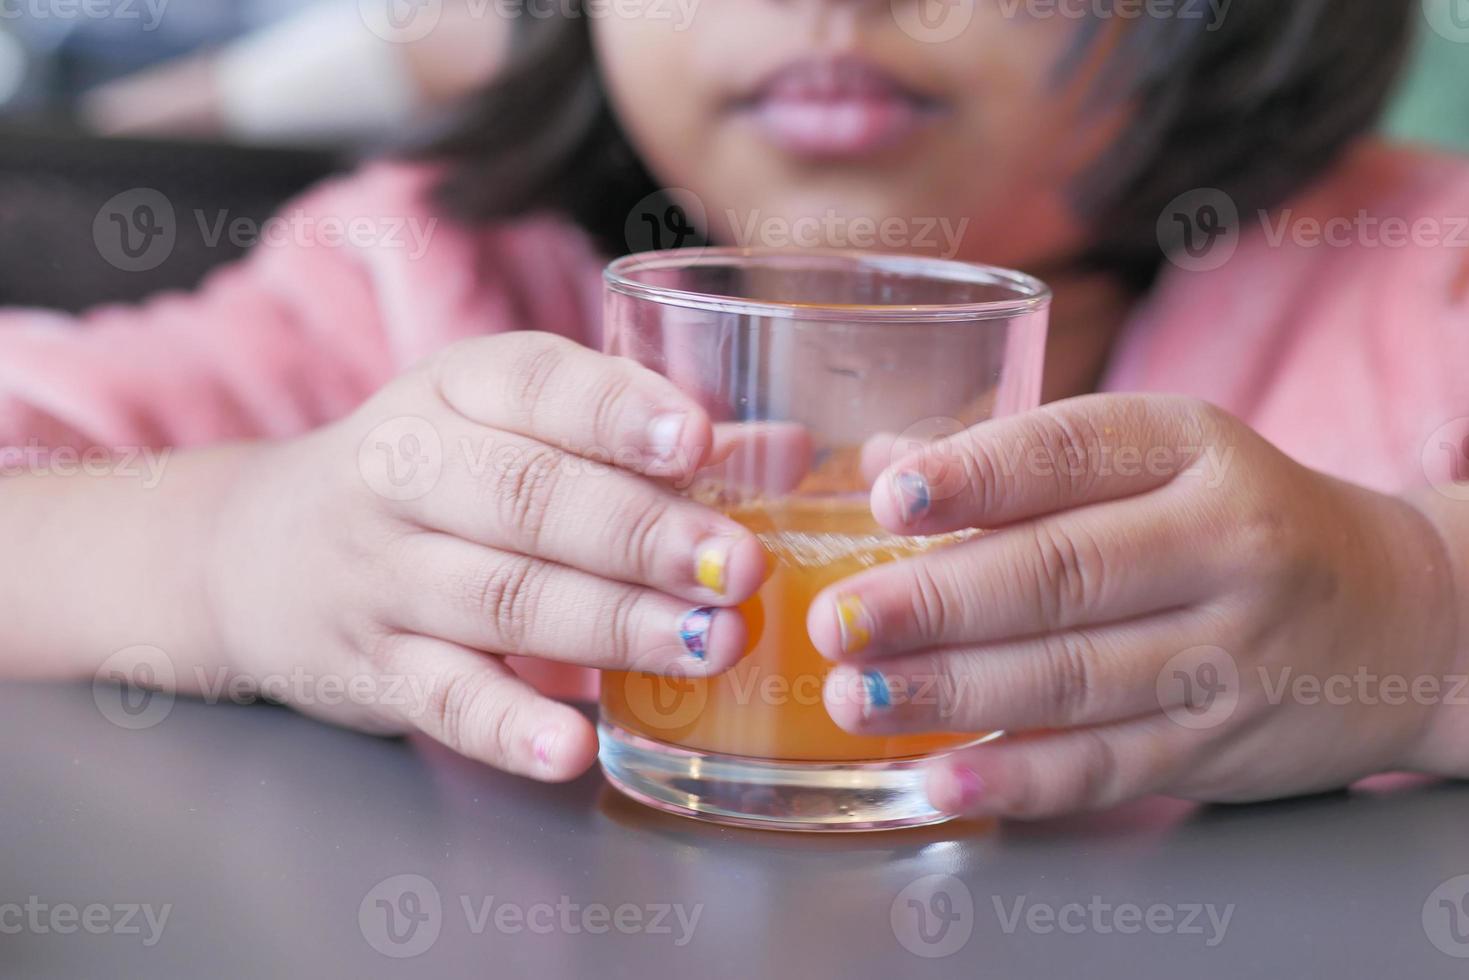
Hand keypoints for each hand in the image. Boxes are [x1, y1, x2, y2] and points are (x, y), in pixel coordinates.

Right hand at [205, 333, 768, 780]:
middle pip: (524, 497)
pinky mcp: (371, 668)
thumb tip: (787, 452)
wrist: (257, 552)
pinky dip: (508, 725)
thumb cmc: (435, 478)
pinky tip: (577, 743)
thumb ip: (640, 440)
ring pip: (498, 597)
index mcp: (454, 391)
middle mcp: (405, 472)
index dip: (614, 411)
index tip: (696, 441)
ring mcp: (381, 575)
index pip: (532, 382)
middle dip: (639, 533)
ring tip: (710, 642)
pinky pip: (441, 699)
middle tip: (739, 566)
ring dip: (610, 625)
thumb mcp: (512, 429)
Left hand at [808, 394, 1462, 818]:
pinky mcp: (1214, 747)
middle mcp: (1220, 548)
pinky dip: (1015, 778)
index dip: (977, 476)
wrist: (1398, 619)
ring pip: (1071, 678)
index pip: (1072, 455)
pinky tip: (939, 777)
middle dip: (935, 602)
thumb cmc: (1240, 520)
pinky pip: (1104, 767)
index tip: (892, 498)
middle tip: (840, 620)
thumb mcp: (1160, 457)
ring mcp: (1224, 656)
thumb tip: (883, 463)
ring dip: (952, 693)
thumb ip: (1026, 462)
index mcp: (1192, 451)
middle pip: (1061, 575)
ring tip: (857, 696)